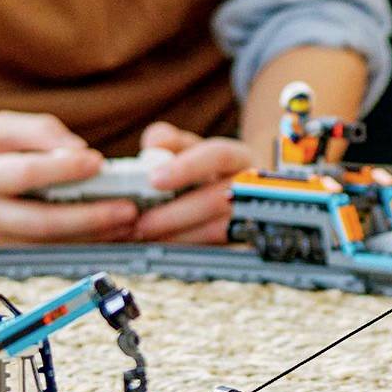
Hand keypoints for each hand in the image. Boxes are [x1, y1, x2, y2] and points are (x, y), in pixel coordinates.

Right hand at [0, 111, 143, 245]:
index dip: (64, 169)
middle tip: (129, 209)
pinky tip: (106, 237)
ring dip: (91, 238)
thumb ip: (37, 131)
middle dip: (89, 217)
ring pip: (46, 246)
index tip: (99, 161)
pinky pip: (42, 254)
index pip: (25, 174)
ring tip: (128, 225)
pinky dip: (76, 248)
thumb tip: (79, 149)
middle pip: (41, 221)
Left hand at [129, 119, 252, 244]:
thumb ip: (168, 141)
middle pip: (218, 199)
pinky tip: (159, 246)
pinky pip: (213, 250)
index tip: (154, 179)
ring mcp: (248, 217)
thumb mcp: (189, 148)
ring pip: (217, 230)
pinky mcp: (240, 243)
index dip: (187, 167)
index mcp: (238, 157)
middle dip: (175, 213)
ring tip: (145, 235)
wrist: (234, 196)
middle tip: (142, 221)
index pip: (219, 155)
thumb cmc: (204, 169)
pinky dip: (183, 248)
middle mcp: (250, 188)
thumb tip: (153, 144)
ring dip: (177, 235)